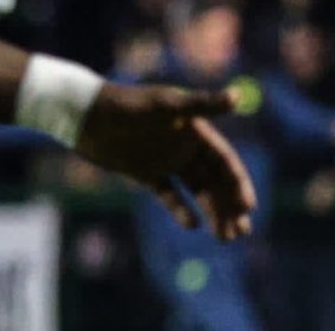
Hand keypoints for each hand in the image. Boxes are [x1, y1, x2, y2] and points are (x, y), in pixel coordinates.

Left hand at [75, 84, 255, 241]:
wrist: (86, 115)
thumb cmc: (129, 106)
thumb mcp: (167, 106)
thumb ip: (202, 104)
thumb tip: (238, 97)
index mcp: (196, 130)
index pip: (225, 161)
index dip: (238, 183)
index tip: (248, 206)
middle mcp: (186, 146)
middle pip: (216, 180)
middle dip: (231, 205)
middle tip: (242, 232)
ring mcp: (167, 160)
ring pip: (198, 190)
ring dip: (213, 211)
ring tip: (225, 238)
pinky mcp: (146, 172)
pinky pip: (169, 194)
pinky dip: (182, 209)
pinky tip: (193, 225)